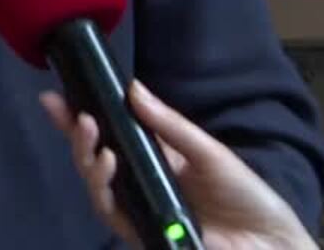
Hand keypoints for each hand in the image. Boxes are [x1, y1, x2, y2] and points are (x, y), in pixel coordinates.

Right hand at [40, 80, 316, 249]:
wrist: (268, 242)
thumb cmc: (245, 196)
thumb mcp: (209, 152)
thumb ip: (170, 126)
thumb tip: (133, 89)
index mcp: (158, 159)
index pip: (112, 135)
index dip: (81, 119)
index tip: (55, 97)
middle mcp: (143, 184)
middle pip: (96, 160)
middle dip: (77, 136)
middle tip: (76, 115)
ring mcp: (141, 210)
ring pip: (98, 187)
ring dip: (87, 160)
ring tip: (92, 136)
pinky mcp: (144, 234)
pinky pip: (113, 213)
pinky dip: (104, 189)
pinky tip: (108, 164)